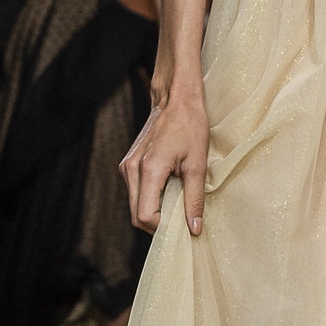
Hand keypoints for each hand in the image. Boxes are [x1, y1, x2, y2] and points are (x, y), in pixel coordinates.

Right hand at [121, 84, 209, 235]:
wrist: (176, 98)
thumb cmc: (190, 125)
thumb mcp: (198, 163)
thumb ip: (194, 198)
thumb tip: (194, 228)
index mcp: (148, 170)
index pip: (144, 216)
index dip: (162, 227)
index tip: (183, 225)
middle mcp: (131, 170)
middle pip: (136, 215)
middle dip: (158, 223)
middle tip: (183, 220)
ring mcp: (127, 167)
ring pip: (135, 204)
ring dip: (154, 210)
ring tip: (179, 203)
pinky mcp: (128, 164)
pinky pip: (136, 191)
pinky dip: (151, 198)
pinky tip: (170, 190)